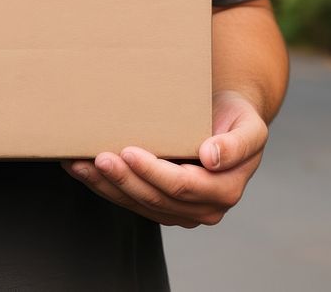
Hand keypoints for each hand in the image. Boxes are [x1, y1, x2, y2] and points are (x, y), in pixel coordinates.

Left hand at [60, 90, 267, 227]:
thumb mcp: (249, 126)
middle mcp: (205, 208)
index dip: (153, 171)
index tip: (128, 151)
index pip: (182, 185)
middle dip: (123, 179)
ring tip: (80, 165)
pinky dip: (104, 186)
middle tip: (98, 157)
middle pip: (155, 198)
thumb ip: (237, 143)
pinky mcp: (161, 207)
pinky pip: (130, 201)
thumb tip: (211, 157)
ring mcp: (181, 211)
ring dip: (106, 186)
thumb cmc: (235, 118)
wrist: (227, 123)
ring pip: (138, 204)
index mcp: (225, 189)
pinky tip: (82, 170)